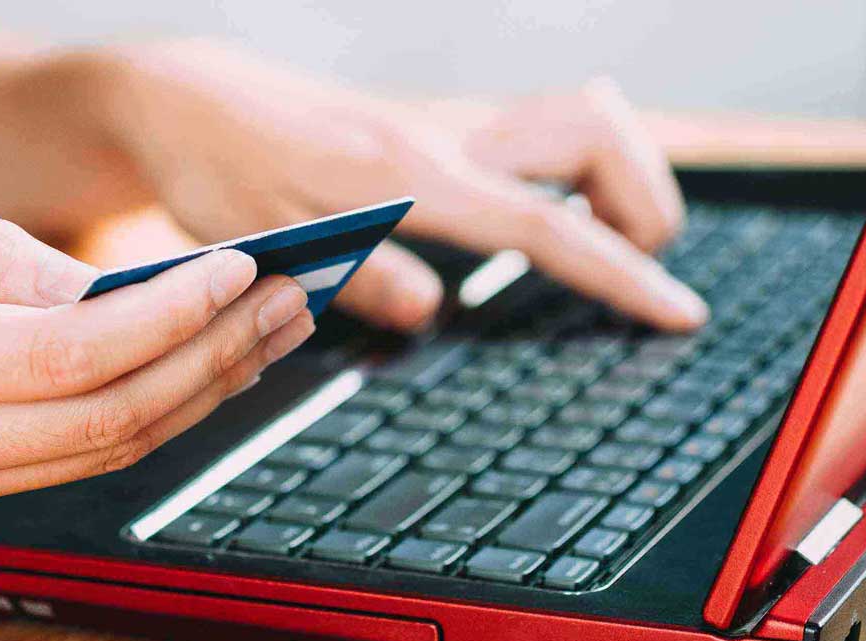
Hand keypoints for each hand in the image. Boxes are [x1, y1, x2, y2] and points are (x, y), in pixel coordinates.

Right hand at [0, 190, 314, 520]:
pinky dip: (146, 417)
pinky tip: (192, 375)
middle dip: (215, 357)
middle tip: (290, 298)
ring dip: (199, 394)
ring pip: (104, 454)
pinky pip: (69, 465)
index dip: (170, 315)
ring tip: (269, 335)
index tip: (238, 267)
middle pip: (109, 418)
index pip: (68, 356)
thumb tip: (87, 285)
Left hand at [88, 42, 706, 331]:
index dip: (618, 274)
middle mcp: (443, 137)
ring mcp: (446, 125)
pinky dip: (575, 172)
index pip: (543, 223)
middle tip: (630, 269)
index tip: (678, 314)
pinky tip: (544, 219)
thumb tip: (434, 313)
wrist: (187, 102)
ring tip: (598, 247)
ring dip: (617, 179)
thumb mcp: (269, 243)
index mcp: (409, 175)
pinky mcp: (436, 127)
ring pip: (580, 118)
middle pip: (597, 132)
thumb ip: (356, 277)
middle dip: (644, 202)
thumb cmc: (217, 170)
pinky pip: (540, 131)